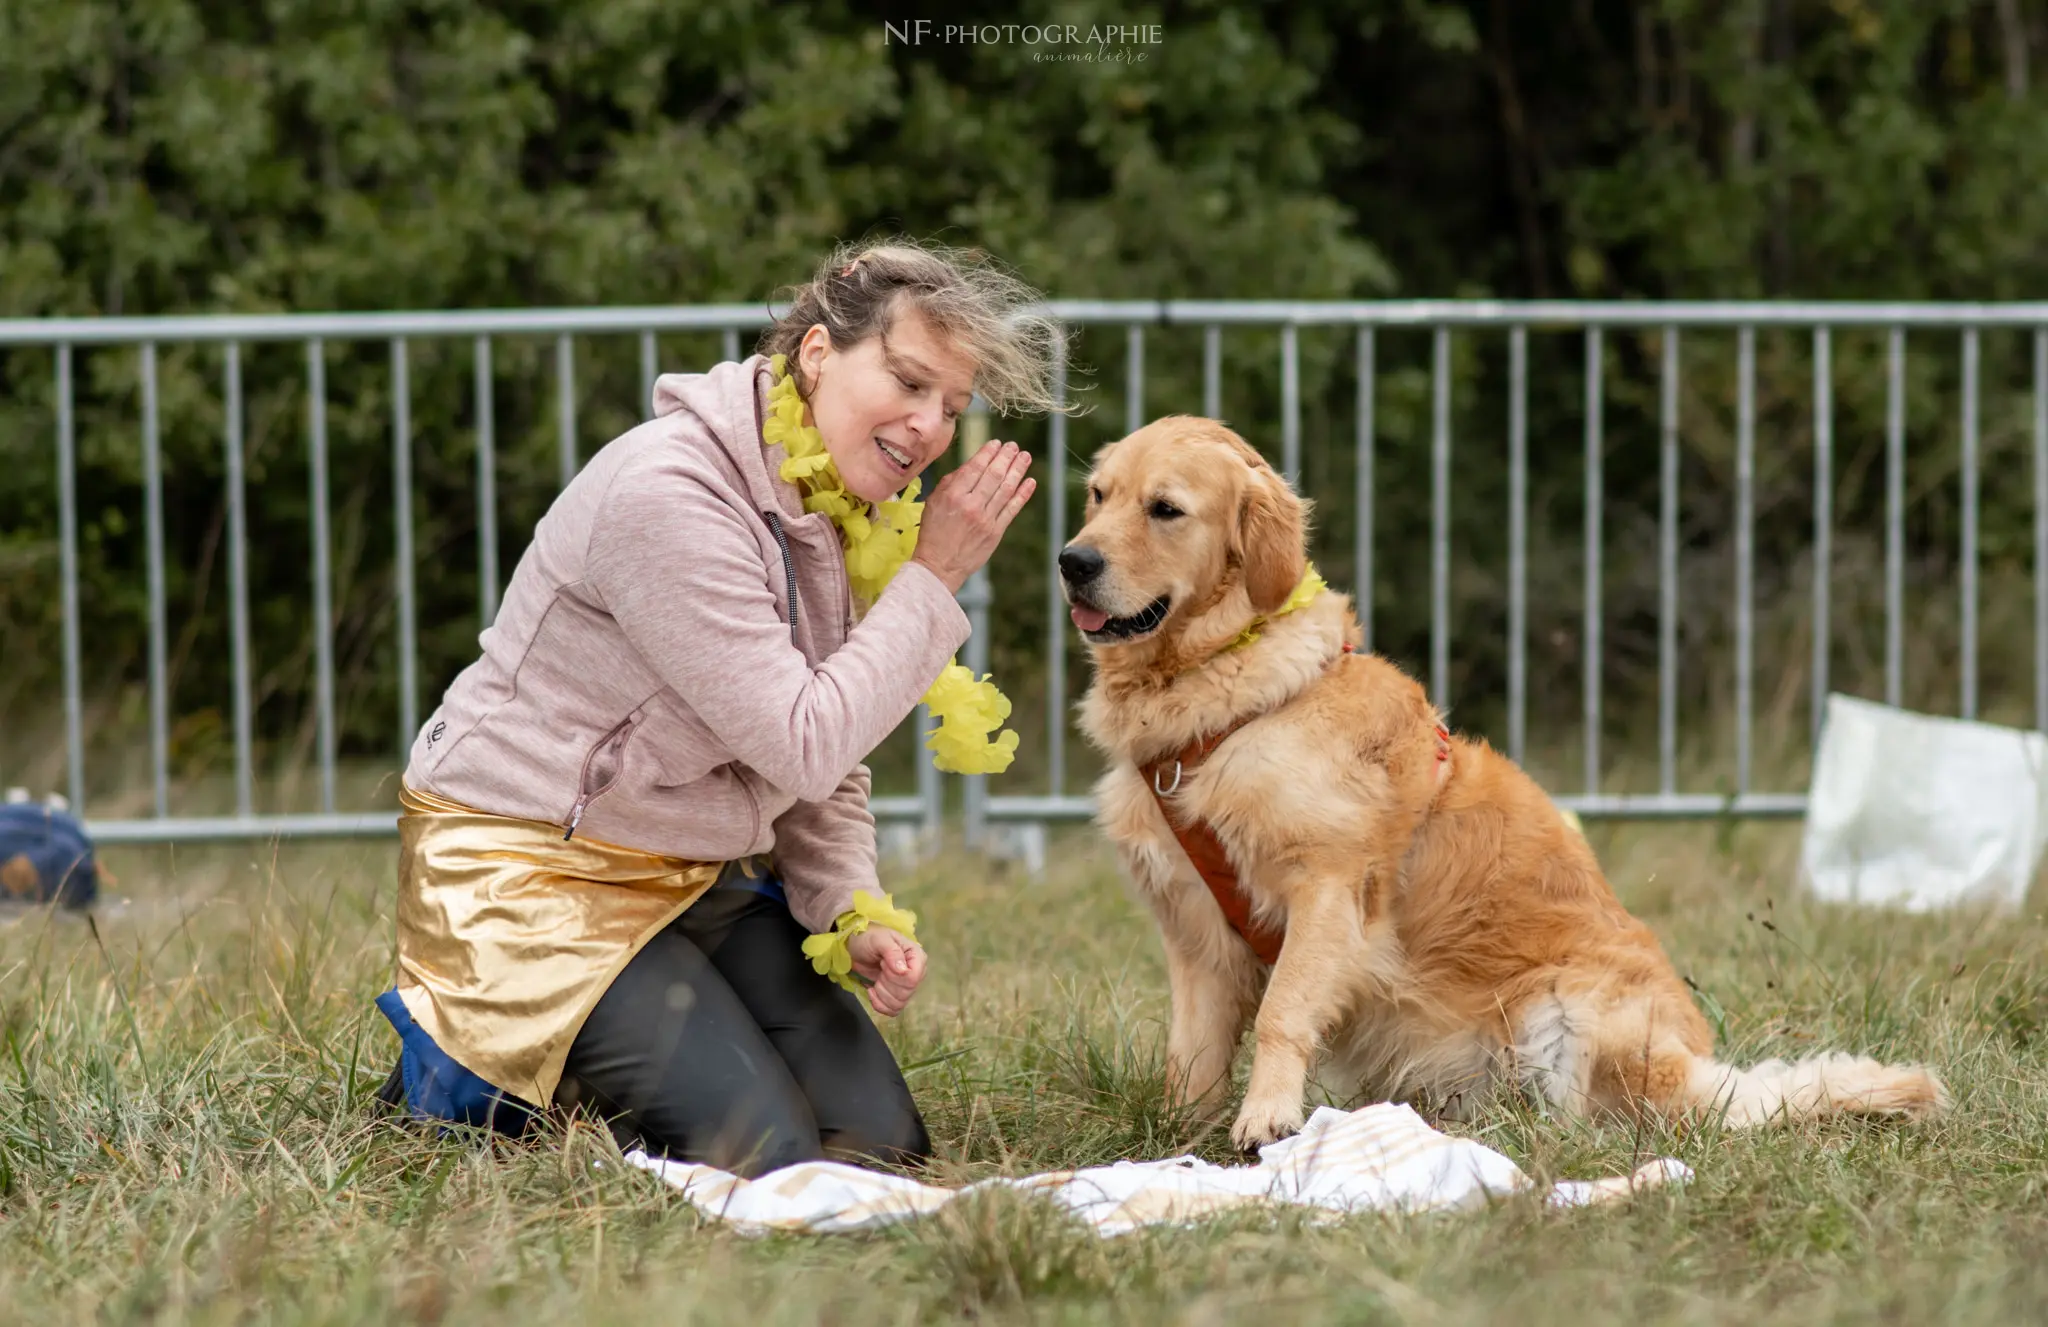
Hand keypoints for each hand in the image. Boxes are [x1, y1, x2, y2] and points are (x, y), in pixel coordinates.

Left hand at [846, 925, 925, 1015]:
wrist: (855, 947)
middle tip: (878, 968)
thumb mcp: (879, 939)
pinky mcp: (895, 997)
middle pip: (905, 992)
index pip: (913, 978)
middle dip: (885, 983)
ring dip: (881, 993)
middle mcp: (915, 973)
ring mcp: (906, 987)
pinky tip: (872, 990)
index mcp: (916, 957)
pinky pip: (892, 1011)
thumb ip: (892, 952)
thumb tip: (902, 971)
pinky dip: (879, 1003)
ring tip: (875, 979)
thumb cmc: (869, 938)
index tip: (883, 964)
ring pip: (898, 1003)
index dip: (894, 976)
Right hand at [910, 440, 1034, 593]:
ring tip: (1025, 457)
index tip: (997, 443)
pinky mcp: (995, 532)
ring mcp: (985, 519)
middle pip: (993, 475)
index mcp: (953, 495)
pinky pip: (1012, 509)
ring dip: (1018, 470)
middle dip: (1006, 457)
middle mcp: (970, 505)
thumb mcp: (934, 502)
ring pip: (1006, 489)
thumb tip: (972, 465)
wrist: (939, 565)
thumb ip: (951, 482)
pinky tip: (1030, 481)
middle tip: (1014, 446)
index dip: (988, 453)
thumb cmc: (934, 532)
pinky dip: (1023, 494)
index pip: (975, 467)